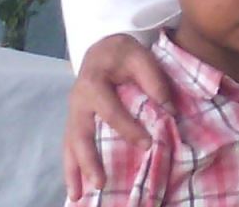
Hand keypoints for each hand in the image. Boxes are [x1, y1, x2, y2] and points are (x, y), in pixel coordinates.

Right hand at [63, 34, 170, 199]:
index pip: (110, 111)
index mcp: (93, 83)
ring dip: (73, 171)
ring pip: (70, 145)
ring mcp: (73, 113)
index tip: (147, 144)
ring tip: (77, 196)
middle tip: (101, 184)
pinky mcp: (75, 121)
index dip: (128, 129)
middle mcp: (77, 101)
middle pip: (81, 135)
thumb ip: (154, 80)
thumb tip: (168, 110)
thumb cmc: (123, 53)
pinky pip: (70, 145)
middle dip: (89, 161)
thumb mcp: (140, 56)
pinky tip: (76, 186)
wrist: (102, 47)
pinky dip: (71, 166)